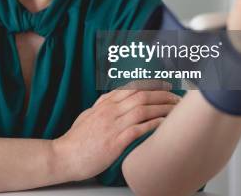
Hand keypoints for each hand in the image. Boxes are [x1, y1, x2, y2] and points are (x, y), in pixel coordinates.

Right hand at [52, 82, 180, 180]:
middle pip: (141, 96)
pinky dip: (153, 125)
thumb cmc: (76, 140)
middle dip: (162, 94)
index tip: (165, 86)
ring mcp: (112, 125)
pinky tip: (164, 124)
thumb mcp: (88, 115)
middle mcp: (110, 111)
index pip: (132, 88)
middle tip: (176, 98)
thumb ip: (101, 106)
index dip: (152, 85)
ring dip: (162, 108)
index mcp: (104, 104)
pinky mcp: (114, 141)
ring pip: (142, 109)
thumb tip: (111, 99)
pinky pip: (138, 129)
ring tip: (176, 110)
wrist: (63, 156)